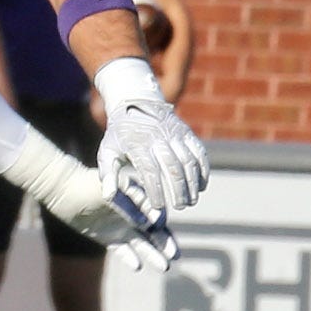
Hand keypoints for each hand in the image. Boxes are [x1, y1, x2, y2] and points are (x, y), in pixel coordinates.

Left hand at [34, 162, 179, 269]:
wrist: (64, 191)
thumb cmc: (89, 185)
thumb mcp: (112, 191)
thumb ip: (131, 206)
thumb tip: (149, 223)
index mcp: (138, 197)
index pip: (156, 210)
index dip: (160, 220)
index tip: (160, 226)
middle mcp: (134, 213)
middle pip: (154, 230)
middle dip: (165, 242)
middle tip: (175, 255)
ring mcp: (122, 226)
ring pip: (142, 243)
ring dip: (153, 254)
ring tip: (165, 267)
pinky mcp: (109, 238)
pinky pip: (123, 251)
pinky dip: (130, 258)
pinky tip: (137, 266)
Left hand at [96, 92, 209, 219]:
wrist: (135, 103)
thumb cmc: (120, 135)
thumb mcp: (107, 151)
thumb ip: (108, 174)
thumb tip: (109, 196)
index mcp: (138, 144)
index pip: (150, 171)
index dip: (156, 190)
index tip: (158, 206)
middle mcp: (158, 138)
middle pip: (173, 167)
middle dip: (178, 190)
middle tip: (180, 206)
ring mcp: (174, 134)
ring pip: (188, 161)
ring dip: (192, 183)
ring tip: (191, 201)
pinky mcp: (186, 132)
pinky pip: (199, 152)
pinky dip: (203, 170)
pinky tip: (202, 186)